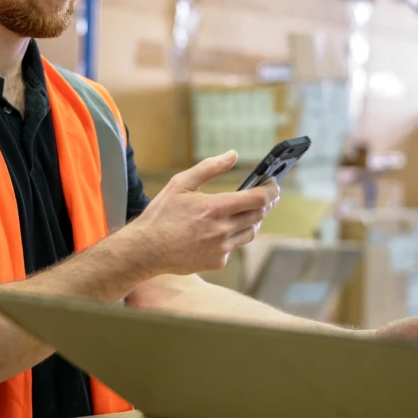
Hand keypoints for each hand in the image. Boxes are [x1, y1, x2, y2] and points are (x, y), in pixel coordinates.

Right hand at [126, 151, 280, 275]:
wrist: (146, 250)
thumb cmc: (161, 214)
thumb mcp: (181, 183)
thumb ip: (209, 168)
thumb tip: (233, 154)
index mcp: (215, 208)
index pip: (258, 199)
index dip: (271, 190)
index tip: (272, 183)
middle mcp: (222, 230)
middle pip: (260, 215)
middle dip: (266, 202)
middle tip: (264, 194)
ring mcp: (221, 249)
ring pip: (251, 232)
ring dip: (252, 219)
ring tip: (242, 210)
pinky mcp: (218, 262)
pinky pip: (234, 247)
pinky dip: (232, 236)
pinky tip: (218, 230)